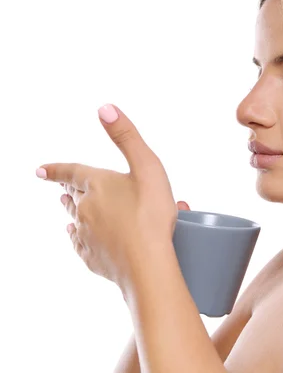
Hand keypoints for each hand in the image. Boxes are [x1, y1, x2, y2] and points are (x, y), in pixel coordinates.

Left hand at [37, 104, 183, 289]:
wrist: (148, 264)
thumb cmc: (152, 215)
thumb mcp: (147, 167)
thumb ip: (127, 136)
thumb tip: (105, 108)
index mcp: (97, 184)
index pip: (71, 171)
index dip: (56, 169)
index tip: (40, 170)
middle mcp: (86, 208)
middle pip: (73, 195)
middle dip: (67, 188)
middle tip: (61, 186)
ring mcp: (87, 234)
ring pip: (75, 218)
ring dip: (71, 209)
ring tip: (67, 206)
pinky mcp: (92, 256)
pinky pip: (79, 243)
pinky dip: (77, 236)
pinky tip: (77, 236)